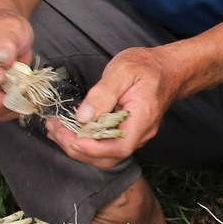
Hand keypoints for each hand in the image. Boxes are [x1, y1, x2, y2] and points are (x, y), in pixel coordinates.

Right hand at [0, 11, 35, 120]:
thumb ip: (4, 40)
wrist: (11, 34)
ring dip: (3, 106)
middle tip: (10, 94)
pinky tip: (24, 102)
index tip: (1, 75)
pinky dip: (10, 111)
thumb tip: (1, 58)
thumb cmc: (5, 27)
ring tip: (22, 96)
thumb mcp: (9, 26)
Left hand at [45, 44, 186, 169]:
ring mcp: (134, 136)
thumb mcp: (123, 70)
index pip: (120, 146)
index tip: (73, 139)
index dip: (95, 149)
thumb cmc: (146, 66)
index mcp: (142, 118)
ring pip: (105, 155)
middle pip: (109, 157)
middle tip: (55, 130)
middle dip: (78, 149)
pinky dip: (84, 143)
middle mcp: (140, 133)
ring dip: (78, 148)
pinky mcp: (126, 133)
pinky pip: (105, 146)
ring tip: (55, 131)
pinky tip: (66, 131)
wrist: (167, 69)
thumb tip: (83, 116)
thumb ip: (103, 93)